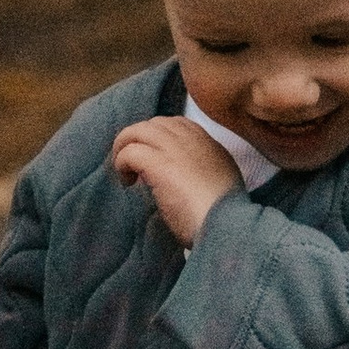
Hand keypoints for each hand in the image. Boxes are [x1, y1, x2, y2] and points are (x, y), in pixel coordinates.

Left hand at [111, 114, 240, 248]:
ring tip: (125, 171)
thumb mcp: (218, 182)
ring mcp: (174, 148)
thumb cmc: (223, 214)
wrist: (226, 225)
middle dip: (139, 139)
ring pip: (138, 131)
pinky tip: (127, 181)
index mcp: (207, 143)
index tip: (154, 157)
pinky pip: (130, 151)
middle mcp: (191, 139)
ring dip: (124, 148)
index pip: (176, 124)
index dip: (159, 137)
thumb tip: (174, 173)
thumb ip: (199, 170)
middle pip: (154, 124)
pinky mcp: (158, 163)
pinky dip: (122, 163)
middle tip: (132, 164)